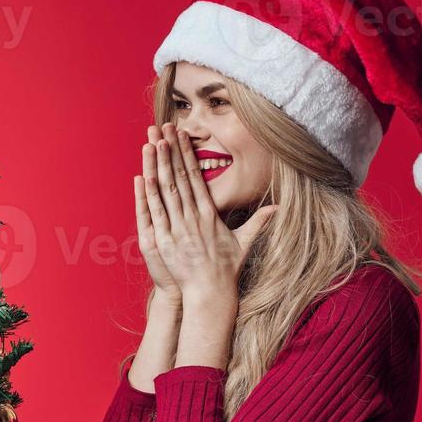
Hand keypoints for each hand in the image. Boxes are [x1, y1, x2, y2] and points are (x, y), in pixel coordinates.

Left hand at [138, 122, 276, 301]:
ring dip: (158, 167)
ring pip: (166, 192)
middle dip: (170, 152)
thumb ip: (258, 222)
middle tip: (163, 128)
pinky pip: (156, 214)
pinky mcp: (165, 241)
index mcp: (209, 214)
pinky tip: (144, 177)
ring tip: (152, 144)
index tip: (181, 137)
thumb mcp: (244, 242)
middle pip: (179, 178)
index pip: (195, 178)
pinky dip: (150, 196)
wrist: (211, 292)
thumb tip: (278, 208)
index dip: (187, 156)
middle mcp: (193, 217)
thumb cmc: (226, 268)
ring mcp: (178, 228)